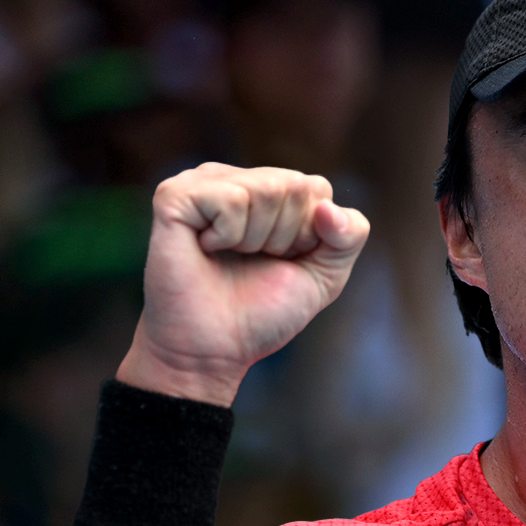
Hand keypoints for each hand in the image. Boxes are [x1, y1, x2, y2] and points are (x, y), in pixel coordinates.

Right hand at [119, 163, 368, 405]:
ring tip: (229, 256)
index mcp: (268, 188)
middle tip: (252, 260)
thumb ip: (350, 235)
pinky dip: (228, 235)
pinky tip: (206, 248)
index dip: (309, 236)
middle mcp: (235, 178)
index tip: (281, 260)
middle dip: (284, 236)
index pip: (317, 189)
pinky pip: (231, 198)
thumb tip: (327, 207)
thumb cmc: (265, 310)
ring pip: (265, 189)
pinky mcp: (174, 195)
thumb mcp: (326, 273)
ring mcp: (201, 182)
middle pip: (294, 186)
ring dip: (256, 239)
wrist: (216, 348)